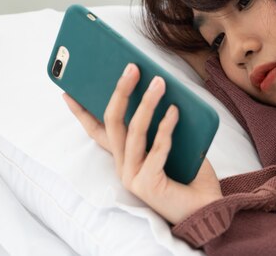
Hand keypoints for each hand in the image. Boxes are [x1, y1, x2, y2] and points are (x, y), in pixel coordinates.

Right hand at [62, 63, 221, 224]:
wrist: (207, 207)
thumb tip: (160, 88)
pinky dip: (166, 127)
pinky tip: (175, 110)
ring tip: (159, 81)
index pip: (97, 131)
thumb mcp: (173, 143)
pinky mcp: (148, 184)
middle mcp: (123, 166)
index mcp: (125, 156)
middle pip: (113, 123)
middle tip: (132, 68)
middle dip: (120, 92)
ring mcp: (133, 176)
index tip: (68, 91)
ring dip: (146, 103)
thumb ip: (162, 124)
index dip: (81, 112)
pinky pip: (157, 149)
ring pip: (134, 132)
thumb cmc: (191, 174)